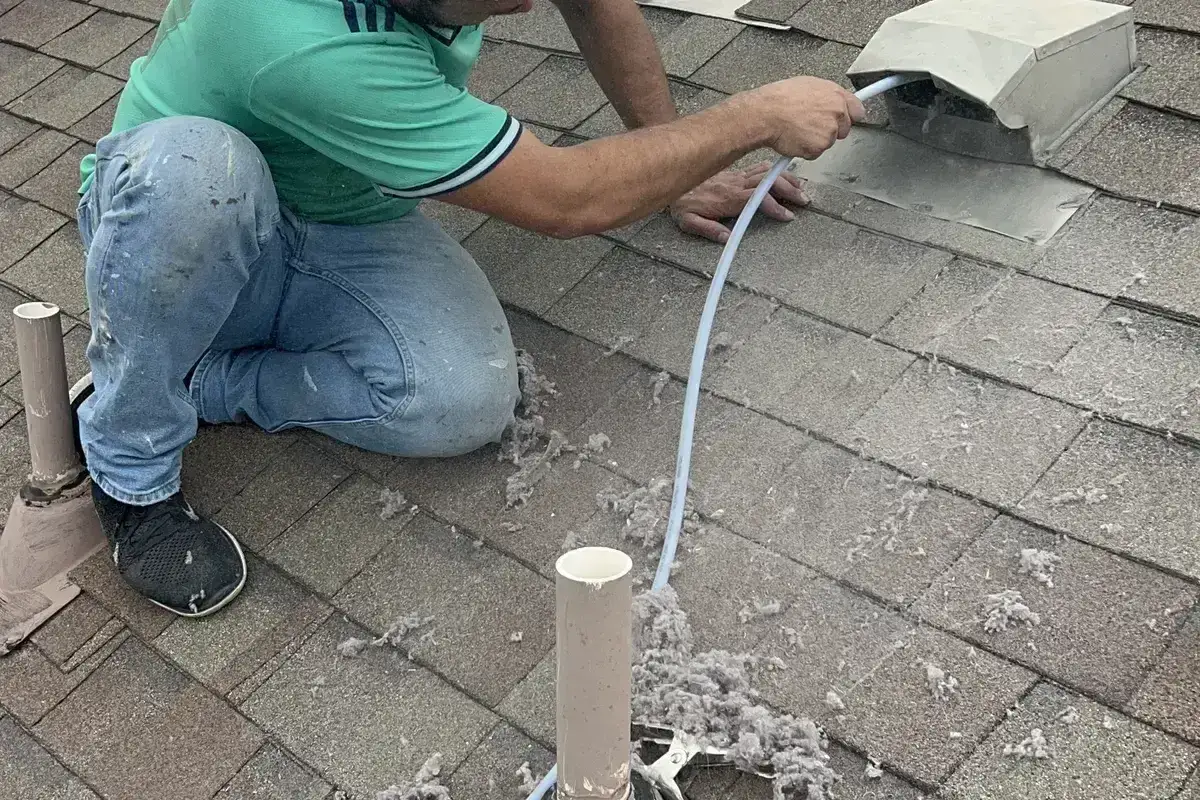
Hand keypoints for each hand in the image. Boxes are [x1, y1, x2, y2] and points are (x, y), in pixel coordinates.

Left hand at [669, 162, 808, 242]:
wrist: (672, 177)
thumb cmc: (681, 203)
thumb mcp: (688, 221)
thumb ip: (707, 229)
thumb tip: (727, 238)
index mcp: (728, 198)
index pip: (756, 200)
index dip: (774, 207)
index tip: (788, 215)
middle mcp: (735, 185)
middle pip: (767, 183)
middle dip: (788, 191)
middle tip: (805, 201)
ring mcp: (737, 177)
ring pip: (766, 174)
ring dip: (786, 180)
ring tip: (802, 188)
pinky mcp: (736, 173)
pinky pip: (759, 168)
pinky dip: (775, 171)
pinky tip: (786, 175)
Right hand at [753, 76, 864, 160]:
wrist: (765, 114)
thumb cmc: (780, 98)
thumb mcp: (808, 85)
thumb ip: (826, 96)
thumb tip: (831, 101)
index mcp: (836, 95)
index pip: (858, 111)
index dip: (848, 117)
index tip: (844, 120)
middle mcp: (837, 113)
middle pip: (844, 130)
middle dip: (830, 130)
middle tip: (811, 125)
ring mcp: (829, 132)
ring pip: (828, 142)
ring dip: (816, 140)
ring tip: (798, 129)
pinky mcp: (818, 148)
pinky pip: (815, 153)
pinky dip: (805, 150)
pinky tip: (794, 138)